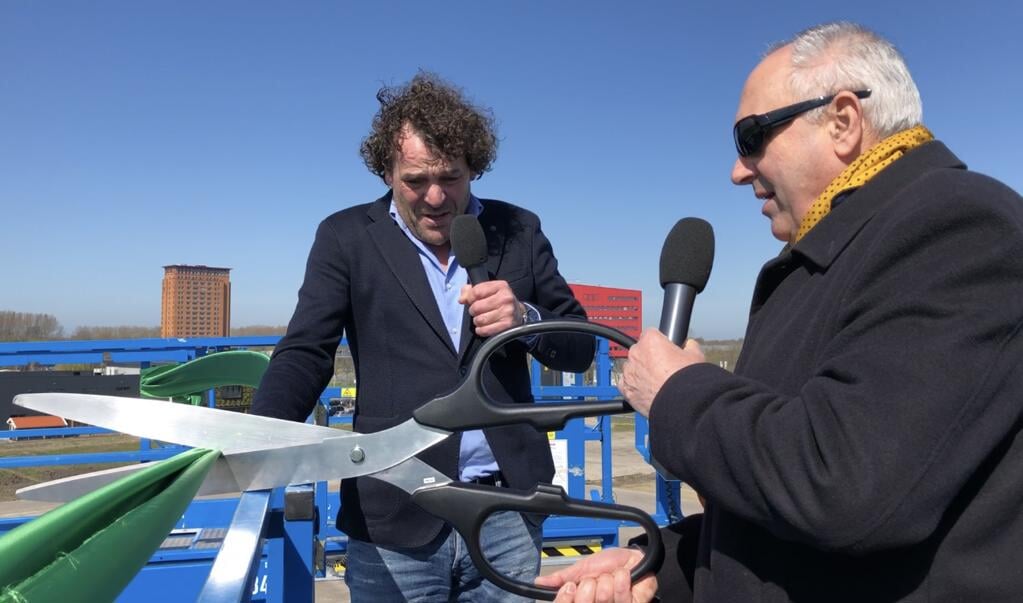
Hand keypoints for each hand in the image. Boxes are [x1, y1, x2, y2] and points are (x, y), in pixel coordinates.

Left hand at [459, 280, 524, 336]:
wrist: (518, 313)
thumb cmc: (500, 301)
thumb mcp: (488, 291)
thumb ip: (471, 291)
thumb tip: (462, 299)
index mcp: (500, 286)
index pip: (476, 292)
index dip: (469, 298)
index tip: (472, 301)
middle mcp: (506, 298)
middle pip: (476, 307)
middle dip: (473, 311)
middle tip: (478, 311)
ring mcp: (507, 312)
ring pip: (480, 319)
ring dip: (477, 321)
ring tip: (483, 319)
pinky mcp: (507, 325)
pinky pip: (485, 330)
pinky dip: (481, 330)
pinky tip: (485, 327)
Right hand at [535, 547, 656, 602]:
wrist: (633, 558)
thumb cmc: (609, 563)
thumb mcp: (582, 569)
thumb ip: (562, 577)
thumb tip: (539, 582)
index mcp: (581, 600)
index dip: (568, 595)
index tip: (573, 585)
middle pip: (583, 601)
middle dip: (590, 584)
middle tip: (596, 578)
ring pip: (603, 598)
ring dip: (608, 580)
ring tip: (612, 576)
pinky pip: (621, 597)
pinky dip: (622, 581)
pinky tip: (624, 576)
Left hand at [620, 329, 703, 417]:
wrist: (682, 403)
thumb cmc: (687, 379)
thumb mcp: (695, 355)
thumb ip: (689, 345)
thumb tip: (689, 345)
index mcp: (650, 341)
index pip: (651, 334)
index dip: (660, 342)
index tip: (666, 350)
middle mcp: (636, 354)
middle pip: (640, 351)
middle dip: (650, 357)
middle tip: (664, 369)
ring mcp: (629, 373)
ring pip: (633, 368)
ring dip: (641, 373)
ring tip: (657, 383)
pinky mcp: (626, 390)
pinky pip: (626, 385)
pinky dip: (634, 387)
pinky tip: (647, 391)